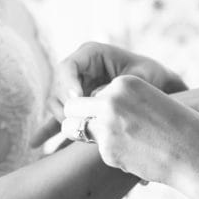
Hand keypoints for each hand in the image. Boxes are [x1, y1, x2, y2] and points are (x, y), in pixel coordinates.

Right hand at [29, 42, 187, 147]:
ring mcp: (75, 88)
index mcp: (91, 54)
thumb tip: (98, 101)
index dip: (68, 83)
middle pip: (57, 88)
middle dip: (66, 107)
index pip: (67, 67)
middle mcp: (78, 69)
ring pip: (56, 104)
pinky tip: (35, 144)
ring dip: (62, 120)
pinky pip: (59, 118)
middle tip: (79, 122)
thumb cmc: (154, 78)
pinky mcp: (77, 107)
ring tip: (75, 134)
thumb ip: (117, 88)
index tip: (78, 100)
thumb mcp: (139, 78)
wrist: (163, 91)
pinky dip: (49, 131)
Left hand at [62, 75, 198, 198]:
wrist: (197, 155)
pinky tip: (134, 155)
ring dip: (86, 135)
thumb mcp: (154, 100)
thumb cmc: (184, 126)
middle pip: (72, 106)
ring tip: (109, 142)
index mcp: (124, 83)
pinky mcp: (107, 151)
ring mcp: (106, 127)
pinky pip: (98, 150)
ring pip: (75, 129)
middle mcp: (110, 101)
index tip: (110, 116)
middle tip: (87, 127)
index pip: (94, 92)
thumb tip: (102, 112)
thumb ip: (126, 102)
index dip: (98, 106)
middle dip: (77, 117)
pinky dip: (111, 154)